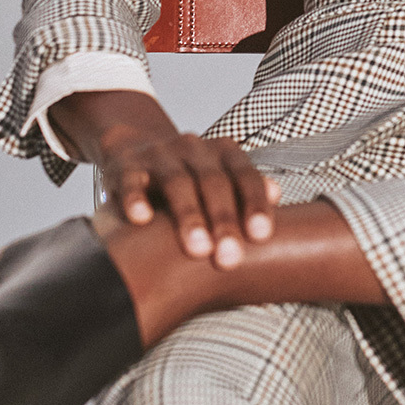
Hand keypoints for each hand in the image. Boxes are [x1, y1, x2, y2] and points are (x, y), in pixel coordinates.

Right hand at [52, 90, 279, 266]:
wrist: (136, 147)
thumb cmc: (189, 177)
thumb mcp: (219, 179)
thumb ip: (245, 189)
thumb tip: (277, 194)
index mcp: (223, 152)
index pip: (245, 176)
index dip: (254, 204)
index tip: (261, 236)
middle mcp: (195, 149)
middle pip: (213, 182)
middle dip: (224, 219)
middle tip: (230, 257)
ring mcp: (161, 155)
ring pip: (177, 182)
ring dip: (189, 216)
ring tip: (198, 249)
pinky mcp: (127, 166)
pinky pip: (131, 181)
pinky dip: (136, 199)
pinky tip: (142, 220)